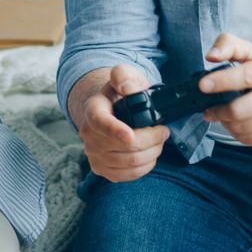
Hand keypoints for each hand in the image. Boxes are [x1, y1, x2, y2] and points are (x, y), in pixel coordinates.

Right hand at [76, 64, 169, 181]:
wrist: (111, 110)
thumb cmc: (120, 93)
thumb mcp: (124, 76)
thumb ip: (124, 76)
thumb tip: (127, 88)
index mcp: (93, 110)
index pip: (101, 123)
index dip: (116, 131)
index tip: (131, 136)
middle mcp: (88, 135)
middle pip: (124, 147)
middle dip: (151, 139)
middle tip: (163, 131)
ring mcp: (94, 155)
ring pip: (130, 163)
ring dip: (152, 153)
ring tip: (159, 140)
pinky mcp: (102, 170)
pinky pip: (128, 175)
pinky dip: (146, 165)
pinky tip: (150, 154)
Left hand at [199, 32, 251, 145]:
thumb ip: (229, 45)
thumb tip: (211, 56)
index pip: (246, 76)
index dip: (221, 81)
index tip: (203, 85)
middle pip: (239, 110)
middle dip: (218, 111)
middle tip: (209, 108)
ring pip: (241, 127)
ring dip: (225, 122)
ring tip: (223, 115)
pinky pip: (248, 139)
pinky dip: (236, 133)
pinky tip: (236, 124)